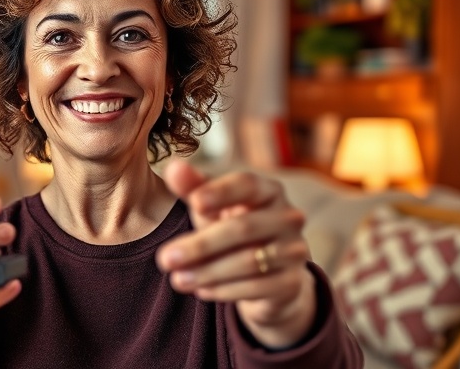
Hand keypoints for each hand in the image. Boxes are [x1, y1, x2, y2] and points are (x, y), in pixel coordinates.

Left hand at [156, 160, 315, 348]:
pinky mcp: (292, 282)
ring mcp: (295, 250)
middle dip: (200, 245)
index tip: (194, 203)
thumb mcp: (212, 207)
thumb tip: (173, 168)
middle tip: (164, 259)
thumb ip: (193, 188)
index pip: (247, 184)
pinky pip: (258, 287)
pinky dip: (226, 290)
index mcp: (268, 191)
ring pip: (249, 262)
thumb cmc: (233, 227)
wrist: (270, 273)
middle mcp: (289, 217)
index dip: (221, 192)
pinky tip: (201, 291)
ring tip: (177, 279)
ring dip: (207, 272)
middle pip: (243, 228)